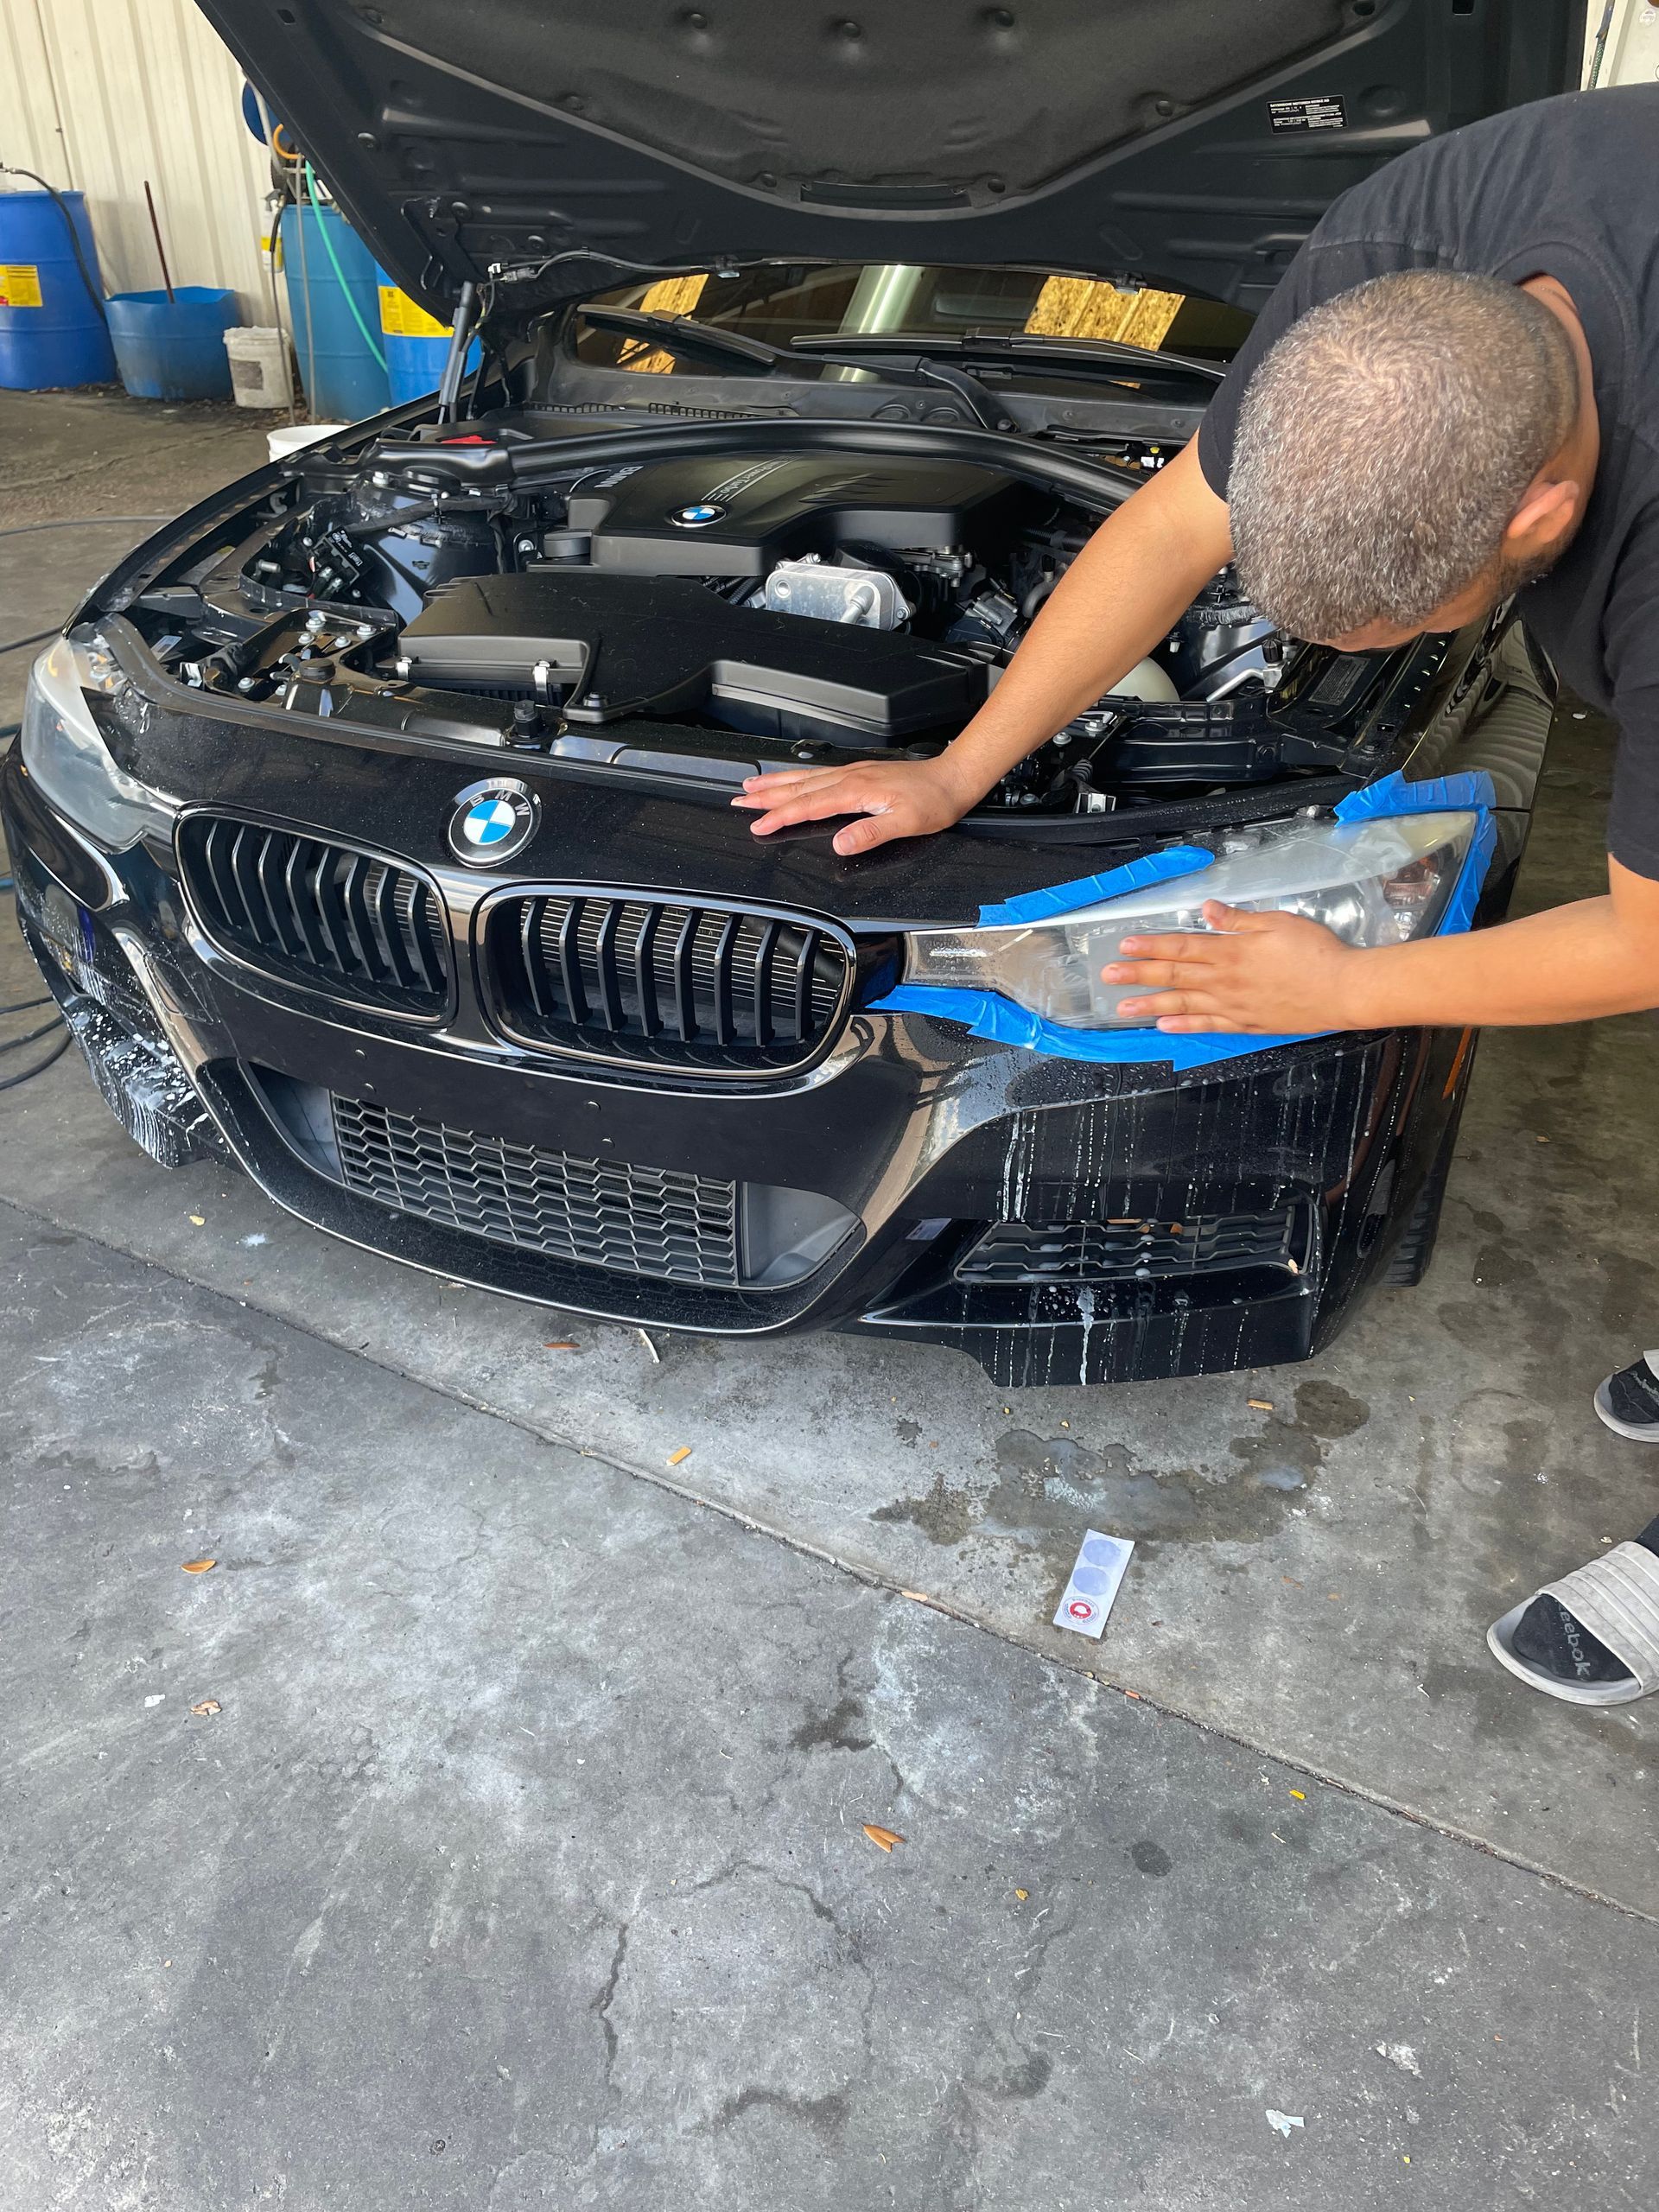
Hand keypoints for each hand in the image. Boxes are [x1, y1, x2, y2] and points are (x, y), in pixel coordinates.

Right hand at [731, 754, 979, 855]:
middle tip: (738, 800)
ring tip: (751, 786)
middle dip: (766, 795)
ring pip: (805, 778)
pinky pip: (818, 774)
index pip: (809, 805)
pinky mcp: (859, 772)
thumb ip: (870, 833)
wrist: (954, 778)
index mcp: (856, 790)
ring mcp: (853, 772)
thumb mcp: (905, 823)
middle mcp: (849, 777)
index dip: (781, 816)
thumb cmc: (934, 801)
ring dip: (776, 783)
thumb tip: (840, 844)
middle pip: (798, 787)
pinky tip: (791, 779)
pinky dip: (797, 777)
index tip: (758, 825)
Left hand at [1105, 902, 1362, 1032]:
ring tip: (1122, 1008)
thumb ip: (1238, 920)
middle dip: (1138, 975)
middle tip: (1107, 978)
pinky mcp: (1246, 1024)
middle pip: (1173, 976)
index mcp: (1230, 951)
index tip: (1123, 946)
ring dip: (1150, 1006)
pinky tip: (1163, 1027)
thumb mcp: (1278, 923)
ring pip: (1182, 1005)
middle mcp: (1224, 980)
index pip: (1181, 946)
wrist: (1343, 990)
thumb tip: (1208, 909)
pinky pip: (1207, 1026)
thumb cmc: (1315, 952)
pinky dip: (1184, 1026)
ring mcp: (1233, 1006)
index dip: (1150, 946)